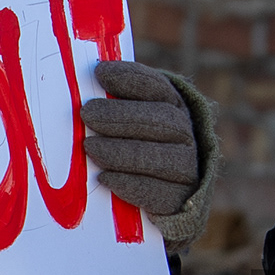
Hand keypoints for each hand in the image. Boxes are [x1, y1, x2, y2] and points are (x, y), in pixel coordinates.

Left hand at [81, 59, 204, 225]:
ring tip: (90, 147)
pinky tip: (104, 177)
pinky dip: (130, 183)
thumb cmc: (132, 152)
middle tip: (87, 114)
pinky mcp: (178, 201)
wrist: (163, 200)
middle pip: (163, 121)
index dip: (131, 78)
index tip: (100, 73)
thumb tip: (86, 82)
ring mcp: (187, 170)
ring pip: (161, 157)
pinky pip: (158, 193)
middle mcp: (186, 136)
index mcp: (173, 108)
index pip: (158, 88)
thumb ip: (112, 104)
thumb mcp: (125, 123)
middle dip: (122, 116)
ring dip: (122, 151)